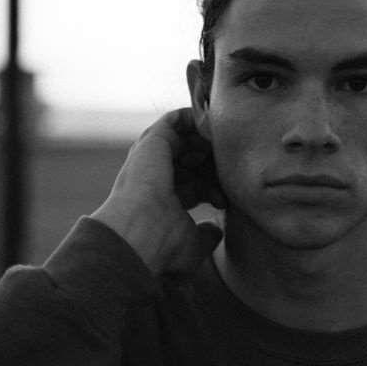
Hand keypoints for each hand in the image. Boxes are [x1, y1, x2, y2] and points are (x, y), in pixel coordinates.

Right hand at [90, 108, 226, 275]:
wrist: (137, 233)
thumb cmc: (162, 245)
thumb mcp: (194, 244)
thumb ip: (208, 235)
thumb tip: (216, 229)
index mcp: (165, 200)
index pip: (196, 185)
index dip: (214, 188)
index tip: (225, 201)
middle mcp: (157, 177)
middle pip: (193, 161)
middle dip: (214, 163)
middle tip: (229, 169)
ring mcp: (153, 158)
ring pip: (185, 138)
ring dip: (207, 140)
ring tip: (224, 147)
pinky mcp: (153, 141)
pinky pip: (175, 119)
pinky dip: (196, 119)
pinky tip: (213, 130)